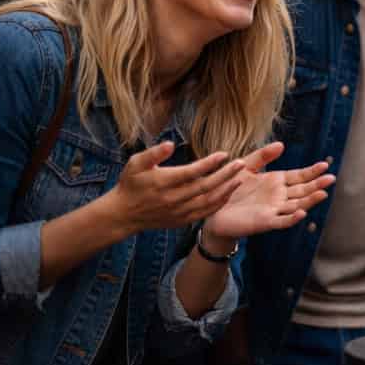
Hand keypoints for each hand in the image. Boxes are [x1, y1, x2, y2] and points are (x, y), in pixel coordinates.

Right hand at [106, 141, 248, 236]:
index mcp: (162, 182)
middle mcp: (172, 198)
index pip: (191, 172)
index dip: (209, 163)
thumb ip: (153, 153)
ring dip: (226, 190)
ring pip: (208, 201)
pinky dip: (218, 204)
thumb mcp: (135, 164)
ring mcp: (178, 211)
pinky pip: (204, 213)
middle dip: (225, 175)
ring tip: (240, 178)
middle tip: (241, 163)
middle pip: (204, 186)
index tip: (224, 154)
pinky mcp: (181, 220)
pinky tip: (228, 193)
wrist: (123, 214)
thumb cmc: (131, 183)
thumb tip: (170, 143)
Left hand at [204, 142, 334, 244]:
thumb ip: (262, 156)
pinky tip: (302, 213)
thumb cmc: (229, 188)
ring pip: (297, 205)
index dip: (312, 171)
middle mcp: (279, 196)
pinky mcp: (264, 221)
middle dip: (317, 185)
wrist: (212, 209)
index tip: (324, 165)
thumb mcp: (245, 166)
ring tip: (323, 193)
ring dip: (310, 201)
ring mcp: (274, 209)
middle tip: (331, 178)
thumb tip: (281, 144)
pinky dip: (292, 218)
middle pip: (303, 190)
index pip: (299, 176)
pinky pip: (281, 220)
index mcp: (276, 182)